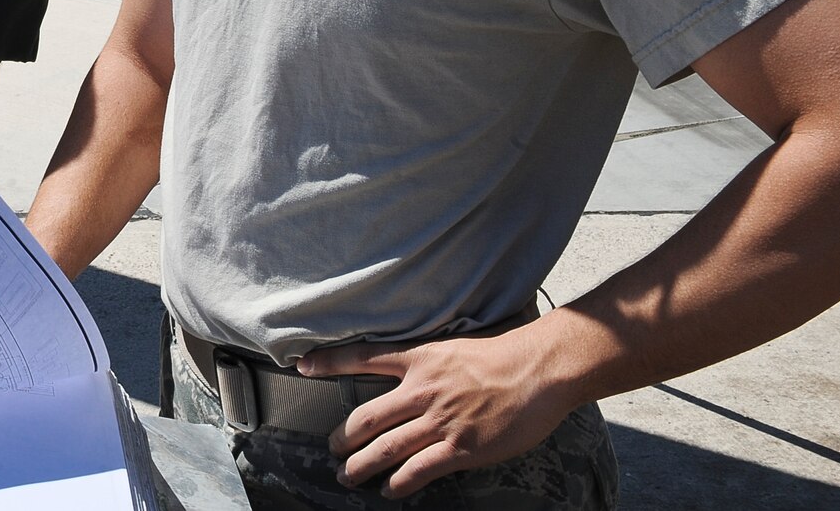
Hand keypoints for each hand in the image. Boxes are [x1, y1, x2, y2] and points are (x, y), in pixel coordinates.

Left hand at [305, 324, 578, 497]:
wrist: (537, 371)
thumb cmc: (503, 357)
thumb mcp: (454, 349)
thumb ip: (427, 365)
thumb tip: (410, 380)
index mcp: (418, 359)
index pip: (362, 357)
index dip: (329, 362)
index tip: (302, 365)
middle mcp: (421, 390)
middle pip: (367, 417)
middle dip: (344, 437)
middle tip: (332, 449)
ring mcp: (439, 421)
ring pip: (386, 448)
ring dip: (362, 466)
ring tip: (347, 476)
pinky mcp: (459, 448)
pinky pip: (419, 470)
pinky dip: (399, 483)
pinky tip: (390, 490)